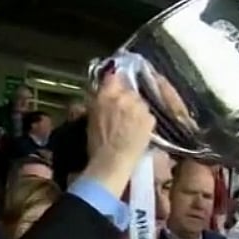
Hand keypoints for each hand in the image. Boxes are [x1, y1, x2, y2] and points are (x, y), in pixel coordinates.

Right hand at [82, 70, 155, 197]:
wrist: (112, 162)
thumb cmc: (95, 144)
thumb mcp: (88, 118)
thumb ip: (93, 101)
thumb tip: (95, 93)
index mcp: (106, 95)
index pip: (112, 76)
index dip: (112, 81)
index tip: (112, 86)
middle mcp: (125, 96)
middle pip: (128, 88)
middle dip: (125, 96)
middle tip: (120, 110)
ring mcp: (140, 106)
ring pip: (139, 101)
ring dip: (135, 107)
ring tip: (129, 123)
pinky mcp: (150, 118)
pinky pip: (147, 113)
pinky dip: (143, 119)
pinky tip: (137, 131)